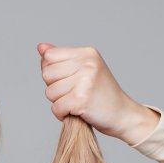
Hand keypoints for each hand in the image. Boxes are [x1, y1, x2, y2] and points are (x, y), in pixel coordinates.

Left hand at [37, 43, 156, 142]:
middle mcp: (87, 64)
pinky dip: (62, 114)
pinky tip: (76, 112)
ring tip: (77, 102)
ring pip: (50, 92)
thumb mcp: (84, 69)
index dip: (52, 72)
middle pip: (46, 74)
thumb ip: (61, 59)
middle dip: (54, 88)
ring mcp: (85, 81)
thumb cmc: (101, 93)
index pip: (48, 57)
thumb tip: (40, 47)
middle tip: (74, 93)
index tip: (68, 79)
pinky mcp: (82, 100)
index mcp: (87, 53)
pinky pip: (56, 107)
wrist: (123, 114)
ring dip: (59, 102)